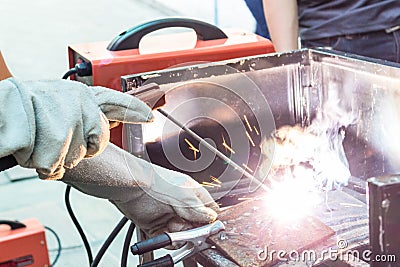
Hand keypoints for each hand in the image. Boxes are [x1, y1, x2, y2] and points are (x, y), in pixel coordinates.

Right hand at [0, 78, 152, 178]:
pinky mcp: (48, 132)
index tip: (149, 116)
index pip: (116, 101)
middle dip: (74, 152)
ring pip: (71, 157)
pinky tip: (29, 148)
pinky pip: (50, 163)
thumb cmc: (26, 110)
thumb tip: (113, 119)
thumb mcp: (60, 106)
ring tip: (36, 141)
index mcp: (83, 95)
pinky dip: (37, 162)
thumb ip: (87, 114)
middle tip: (51, 141)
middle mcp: (78, 100)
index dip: (133, 109)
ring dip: (51, 158)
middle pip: (94, 144)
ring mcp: (63, 113)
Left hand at [62, 143, 218, 236]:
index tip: (207, 231)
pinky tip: (164, 232)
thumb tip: (212, 219)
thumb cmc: (156, 184)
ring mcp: (170, 216)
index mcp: (194, 195)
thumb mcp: (185, 198)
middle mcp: (183, 206)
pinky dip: (167, 240)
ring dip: (178, 235)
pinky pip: (168, 240)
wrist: (131, 188)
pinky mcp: (158, 226)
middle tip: (187, 229)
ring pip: (182, 236)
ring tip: (172, 226)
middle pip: (196, 227)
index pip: (210, 212)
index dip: (210, 223)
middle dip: (192, 231)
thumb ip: (200, 211)